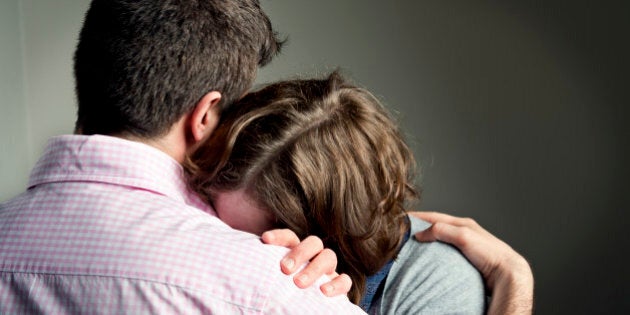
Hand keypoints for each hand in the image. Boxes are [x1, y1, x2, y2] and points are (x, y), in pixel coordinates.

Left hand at [261, 229, 351, 296]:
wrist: (299, 304)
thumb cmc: (280, 287)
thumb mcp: (271, 278)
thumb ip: (262, 273)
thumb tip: (232, 273)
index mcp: (296, 249)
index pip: (289, 236)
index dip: (279, 235)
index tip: (264, 240)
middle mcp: (314, 255)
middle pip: (313, 242)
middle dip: (299, 253)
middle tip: (285, 269)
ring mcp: (328, 269)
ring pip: (328, 257)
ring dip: (314, 268)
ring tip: (299, 283)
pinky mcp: (339, 284)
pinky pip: (345, 280)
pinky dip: (337, 284)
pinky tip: (324, 291)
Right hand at [411, 211, 533, 314]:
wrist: (507, 273)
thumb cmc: (490, 253)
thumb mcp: (463, 236)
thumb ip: (442, 231)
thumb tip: (421, 233)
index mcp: (463, 223)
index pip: (434, 216)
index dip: (417, 216)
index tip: (402, 217)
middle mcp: (464, 232)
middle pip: (436, 227)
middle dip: (420, 227)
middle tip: (403, 232)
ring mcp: (465, 246)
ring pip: (441, 240)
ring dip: (427, 241)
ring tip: (413, 246)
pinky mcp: (467, 259)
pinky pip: (446, 253)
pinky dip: (435, 253)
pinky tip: (429, 260)